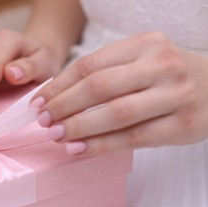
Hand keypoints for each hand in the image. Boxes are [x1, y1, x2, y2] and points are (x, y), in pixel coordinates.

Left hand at [31, 32, 207, 154]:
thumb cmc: (169, 76)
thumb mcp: (142, 60)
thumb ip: (107, 73)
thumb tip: (59, 97)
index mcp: (145, 44)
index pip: (89, 64)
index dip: (59, 85)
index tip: (39, 101)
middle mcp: (161, 65)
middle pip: (99, 87)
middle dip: (64, 106)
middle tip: (43, 120)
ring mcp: (174, 95)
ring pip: (115, 113)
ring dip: (79, 127)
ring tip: (56, 136)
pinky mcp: (180, 125)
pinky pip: (132, 138)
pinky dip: (100, 145)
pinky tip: (79, 149)